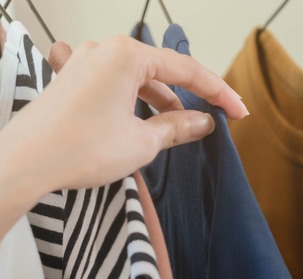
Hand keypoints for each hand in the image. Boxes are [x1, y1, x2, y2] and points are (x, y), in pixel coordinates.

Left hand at [0, 36, 247, 237]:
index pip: (187, 70)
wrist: (24, 163)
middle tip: (216, 119)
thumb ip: (178, 127)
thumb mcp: (142, 141)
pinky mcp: (74, 81)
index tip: (239, 112)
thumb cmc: (78, 148)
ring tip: (181, 131)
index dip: (219, 93)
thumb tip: (203, 122)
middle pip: (164, 71)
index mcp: (126, 56)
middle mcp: (105, 51)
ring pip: (141, 79)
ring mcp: (86, 64)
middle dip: (192, 97)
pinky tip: (149, 126)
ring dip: (164, 103)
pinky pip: (119, 86)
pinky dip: (139, 103)